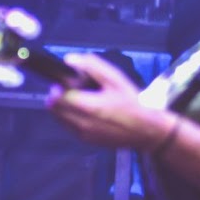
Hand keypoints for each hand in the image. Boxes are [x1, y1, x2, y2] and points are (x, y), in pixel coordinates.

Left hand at [47, 53, 171, 150]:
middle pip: (54, 108)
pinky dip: (71, 117)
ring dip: (63, 107)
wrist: (145, 130)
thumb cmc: (132, 103)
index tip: (66, 82)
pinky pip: (68, 126)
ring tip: (81, 100)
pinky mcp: (86, 140)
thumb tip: (69, 59)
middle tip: (72, 89)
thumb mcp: (114, 79)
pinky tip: (87, 111)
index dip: (58, 87)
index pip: (56, 97)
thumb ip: (91, 66)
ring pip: (59, 118)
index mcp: (88, 106)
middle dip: (58, 96)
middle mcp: (82, 123)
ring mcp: (83, 134)